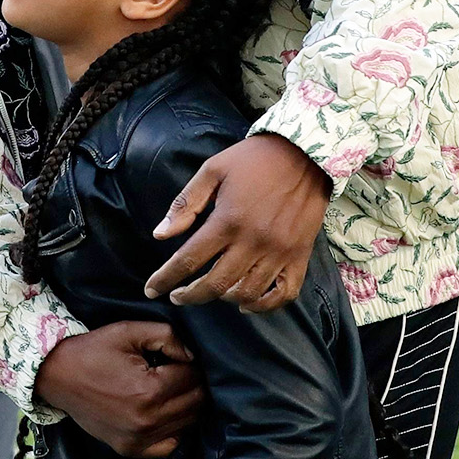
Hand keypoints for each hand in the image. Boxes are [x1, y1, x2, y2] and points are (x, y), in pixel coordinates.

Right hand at [33, 321, 203, 458]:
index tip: (177, 357)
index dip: (189, 363)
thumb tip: (192, 356)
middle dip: (193, 383)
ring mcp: (138, 440)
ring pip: (187, 424)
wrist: (57, 376)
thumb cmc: (93, 351)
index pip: (192, 378)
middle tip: (177, 371)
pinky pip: (169, 446)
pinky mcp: (129, 449)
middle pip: (195, 402)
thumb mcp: (129, 332)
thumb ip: (167, 336)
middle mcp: (147, 421)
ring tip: (170, 388)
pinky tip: (164, 412)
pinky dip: (174, 429)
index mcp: (149, 390)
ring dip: (186, 405)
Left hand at [145, 134, 330, 311]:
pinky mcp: (299, 256)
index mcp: (228, 220)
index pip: (189, 260)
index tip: (152, 289)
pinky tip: (247, 302)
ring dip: (223, 298)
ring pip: (247, 293)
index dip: (166, 278)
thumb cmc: (254, 159)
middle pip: (215, 284)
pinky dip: (263, 305)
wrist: (305, 153)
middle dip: (190, 295)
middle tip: (177, 296)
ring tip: (210, 291)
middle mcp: (253, 242)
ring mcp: (279, 252)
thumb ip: (186, 203)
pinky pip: (284, 294)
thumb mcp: (213, 170)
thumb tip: (160, 234)